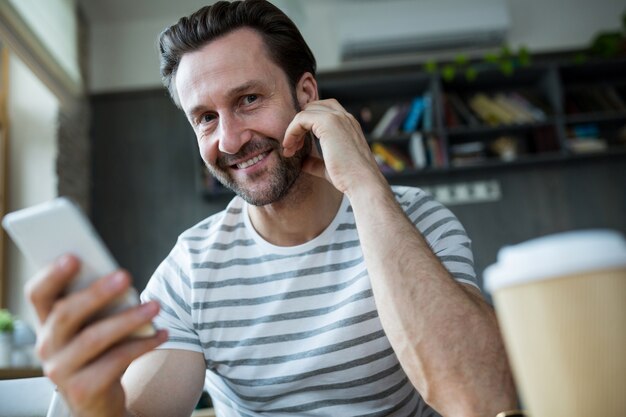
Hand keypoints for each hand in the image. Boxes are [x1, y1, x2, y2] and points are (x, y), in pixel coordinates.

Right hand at [26, 254, 166, 416]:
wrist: (99, 399)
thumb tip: (120, 278)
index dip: (52, 275)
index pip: (38, 294)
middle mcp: (47, 345)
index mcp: (47, 322)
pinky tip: (162, 334)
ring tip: (155, 306)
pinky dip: (142, 345)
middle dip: (97, 293)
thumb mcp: (93, 325)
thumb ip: (98, 304)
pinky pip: (115, 361)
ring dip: (128, 319)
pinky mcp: (82, 390)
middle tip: (126, 275)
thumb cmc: (100, 350)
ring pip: (93, 338)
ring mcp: (61, 370)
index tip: (74, 256)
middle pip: (66, 314)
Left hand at [283, 99, 385, 194]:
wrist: (362, 182)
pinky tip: (290, 146)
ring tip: (289, 148)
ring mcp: (338, 117)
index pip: (322, 111)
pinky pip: (301, 118)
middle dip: (299, 125)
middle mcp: (345, 117)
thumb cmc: (349, 178)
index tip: (298, 146)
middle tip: (292, 147)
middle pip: (313, 107)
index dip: (306, 125)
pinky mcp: (328, 122)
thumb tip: (304, 163)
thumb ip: (317, 162)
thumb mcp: (330, 167)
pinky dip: (291, 131)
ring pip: (306, 111)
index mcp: (348, 125)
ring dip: (293, 129)